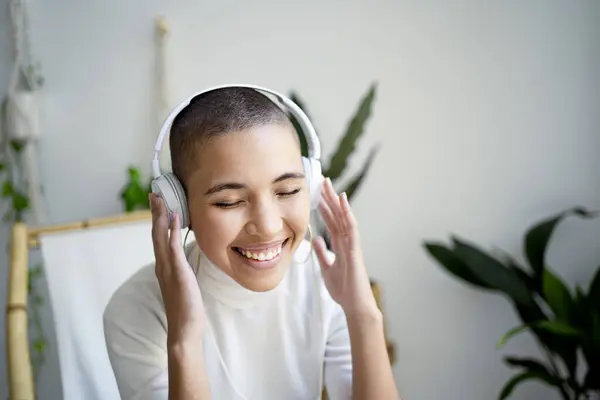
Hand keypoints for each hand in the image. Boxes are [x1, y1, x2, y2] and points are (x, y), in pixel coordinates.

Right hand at [150, 193, 204, 344]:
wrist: (184, 329)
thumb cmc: (187, 308)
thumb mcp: (184, 283)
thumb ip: (182, 269)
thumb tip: (185, 259)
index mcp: (164, 267)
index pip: (158, 237)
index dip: (158, 219)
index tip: (158, 202)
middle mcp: (162, 265)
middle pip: (155, 232)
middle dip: (155, 211)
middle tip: (154, 192)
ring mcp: (167, 269)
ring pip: (160, 236)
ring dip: (160, 215)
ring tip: (161, 198)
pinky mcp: (177, 273)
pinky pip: (173, 247)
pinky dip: (172, 230)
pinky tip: (174, 216)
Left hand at [313, 178, 378, 315]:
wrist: (354, 305)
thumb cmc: (343, 289)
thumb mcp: (326, 268)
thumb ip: (323, 253)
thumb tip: (316, 239)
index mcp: (340, 245)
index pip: (332, 221)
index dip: (325, 207)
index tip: (317, 193)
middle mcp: (347, 241)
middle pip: (338, 215)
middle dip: (330, 198)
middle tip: (323, 180)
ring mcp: (352, 244)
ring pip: (345, 217)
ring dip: (337, 201)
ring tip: (330, 186)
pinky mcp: (355, 249)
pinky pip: (352, 227)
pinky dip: (347, 213)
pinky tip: (343, 200)